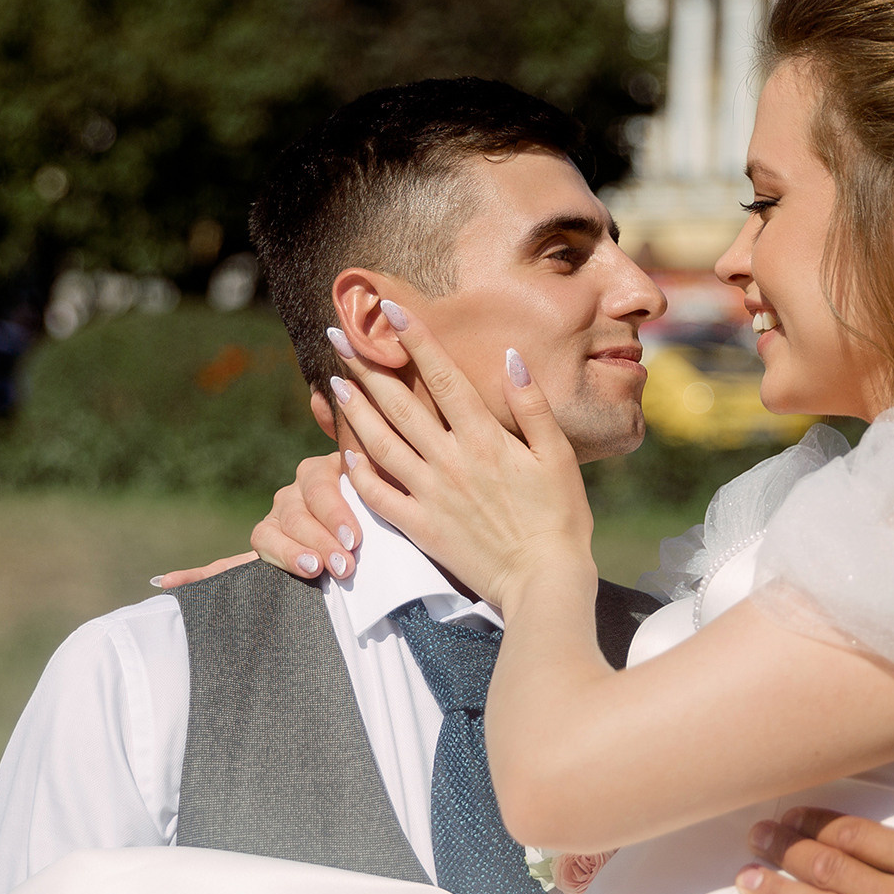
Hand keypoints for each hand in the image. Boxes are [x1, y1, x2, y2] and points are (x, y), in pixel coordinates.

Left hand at [323, 303, 591, 607]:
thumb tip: (511, 358)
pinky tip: (344, 452)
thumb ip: (533, 406)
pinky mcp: (421, 527)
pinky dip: (358, 473)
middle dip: (367, 366)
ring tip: (332, 384)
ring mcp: (431, 495)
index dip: (416, 340)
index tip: (389, 310)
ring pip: (381, 444)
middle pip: (399, 404)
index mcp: (486, 439)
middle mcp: (451, 461)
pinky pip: (379, 496)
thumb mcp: (560, 457)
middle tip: (338, 336)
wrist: (543, 582)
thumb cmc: (560, 519)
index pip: (442, 378)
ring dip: (354, 410)